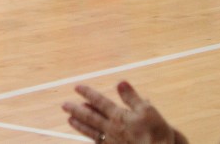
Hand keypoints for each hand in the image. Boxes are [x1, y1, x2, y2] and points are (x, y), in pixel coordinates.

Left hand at [61, 82, 180, 143]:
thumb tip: (120, 82)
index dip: (88, 93)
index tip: (77, 87)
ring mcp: (111, 141)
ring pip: (91, 131)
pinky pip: (98, 143)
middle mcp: (111, 128)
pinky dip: (90, 138)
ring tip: (69, 119)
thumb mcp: (146, 110)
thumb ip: (131, 97)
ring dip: (79, 125)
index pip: (99, 102)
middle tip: (64, 105)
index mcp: (118, 115)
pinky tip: (86, 137)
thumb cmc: (155, 132)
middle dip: (76, 110)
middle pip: (90, 117)